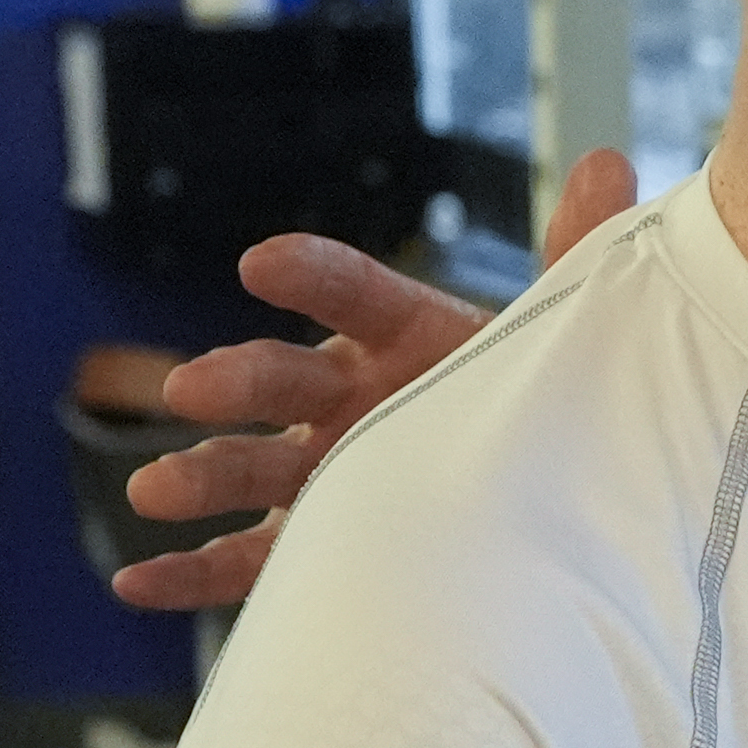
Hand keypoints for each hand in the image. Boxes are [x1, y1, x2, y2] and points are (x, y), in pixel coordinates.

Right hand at [106, 150, 642, 611]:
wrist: (548, 499)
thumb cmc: (542, 404)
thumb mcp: (562, 337)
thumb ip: (575, 259)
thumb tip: (608, 166)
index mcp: (405, 337)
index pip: (353, 294)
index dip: (311, 276)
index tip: (263, 263)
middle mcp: (349, 399)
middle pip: (283, 383)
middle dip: (238, 382)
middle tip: (194, 388)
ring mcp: (323, 472)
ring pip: (251, 470)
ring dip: (200, 475)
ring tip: (154, 490)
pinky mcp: (312, 543)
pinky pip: (246, 563)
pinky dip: (190, 572)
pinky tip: (139, 581)